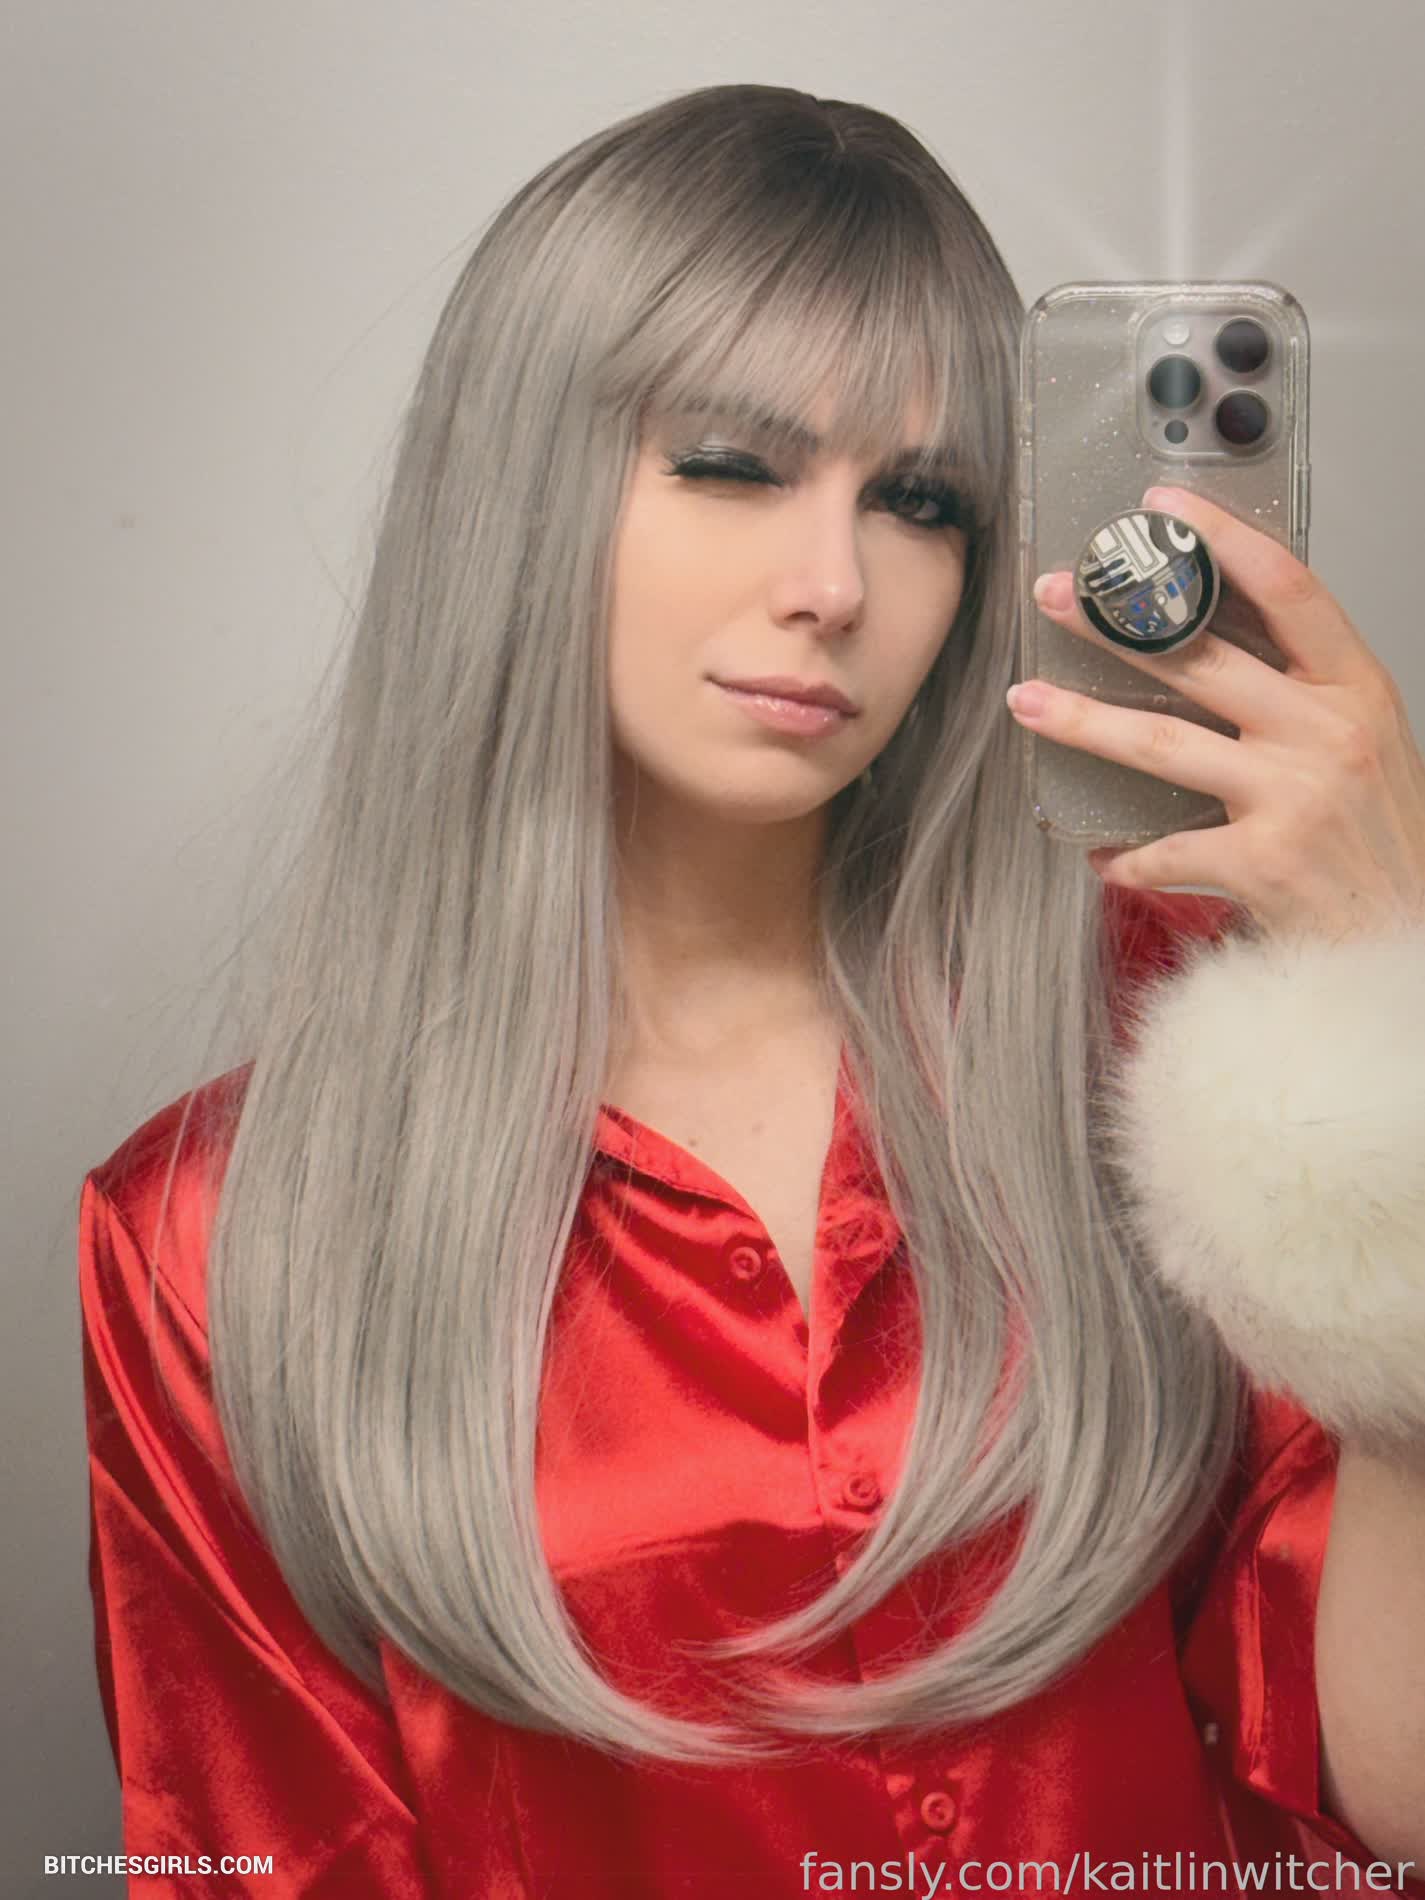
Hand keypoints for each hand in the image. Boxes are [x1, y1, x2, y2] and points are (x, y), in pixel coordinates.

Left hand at [1010, 484, 1424, 944]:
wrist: (1408, 929)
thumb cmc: (1381, 835)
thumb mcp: (1363, 739)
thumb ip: (1298, 689)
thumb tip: (1202, 641)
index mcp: (1354, 688)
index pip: (1287, 588)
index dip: (1222, 538)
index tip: (1163, 507)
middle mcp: (1327, 733)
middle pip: (1202, 658)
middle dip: (1116, 624)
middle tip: (1056, 597)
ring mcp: (1295, 796)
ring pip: (1163, 743)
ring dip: (1084, 721)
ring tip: (1028, 700)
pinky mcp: (1263, 862)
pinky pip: (1168, 849)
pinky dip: (1129, 857)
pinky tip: (1105, 858)